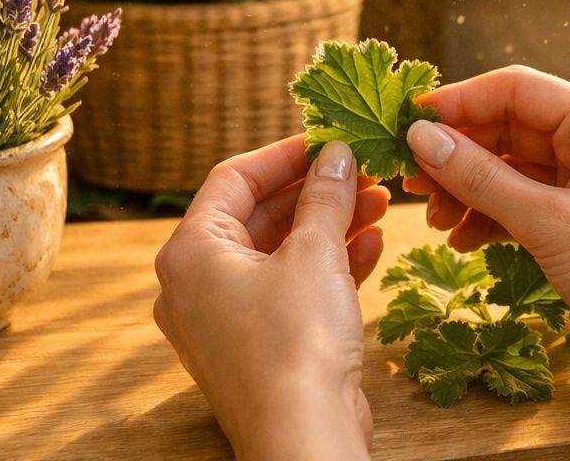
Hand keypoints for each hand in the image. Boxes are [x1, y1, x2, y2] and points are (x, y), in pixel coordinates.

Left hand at [153, 137, 390, 460]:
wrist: (302, 437)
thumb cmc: (295, 344)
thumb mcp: (314, 253)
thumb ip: (325, 196)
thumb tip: (337, 155)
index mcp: (190, 252)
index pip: (233, 177)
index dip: (286, 154)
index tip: (331, 139)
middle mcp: (196, 284)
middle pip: (258, 214)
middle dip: (316, 191)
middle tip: (364, 170)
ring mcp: (226, 318)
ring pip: (278, 252)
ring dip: (329, 225)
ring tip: (379, 204)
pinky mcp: (258, 346)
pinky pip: (289, 289)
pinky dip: (326, 265)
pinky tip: (371, 246)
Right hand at [401, 65, 569, 414]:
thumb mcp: (548, 222)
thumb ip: (480, 178)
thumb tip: (421, 137)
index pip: (515, 89)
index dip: (457, 103)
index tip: (405, 125)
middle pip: (509, 127)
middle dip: (457, 153)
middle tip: (409, 184)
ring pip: (512, 168)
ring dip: (468, 189)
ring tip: (433, 220)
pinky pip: (524, 203)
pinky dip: (490, 216)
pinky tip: (462, 241)